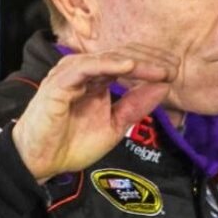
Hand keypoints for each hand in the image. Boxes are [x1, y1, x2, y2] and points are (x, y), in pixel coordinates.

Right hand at [12, 47, 178, 183]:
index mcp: (97, 79)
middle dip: (151, 60)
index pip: (129, 62)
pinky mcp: (58, 83)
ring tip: (159, 68)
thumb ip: (136, 105)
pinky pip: (85, 67)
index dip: (153, 64)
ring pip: (107, 58)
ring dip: (136, 61)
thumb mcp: (114, 125)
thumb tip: (164, 87)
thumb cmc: (71, 143)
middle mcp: (84, 72)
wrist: (40, 162)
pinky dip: (108, 64)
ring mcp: (70, 74)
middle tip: (175, 66)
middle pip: (122, 55)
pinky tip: (129, 66)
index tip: (177, 72)